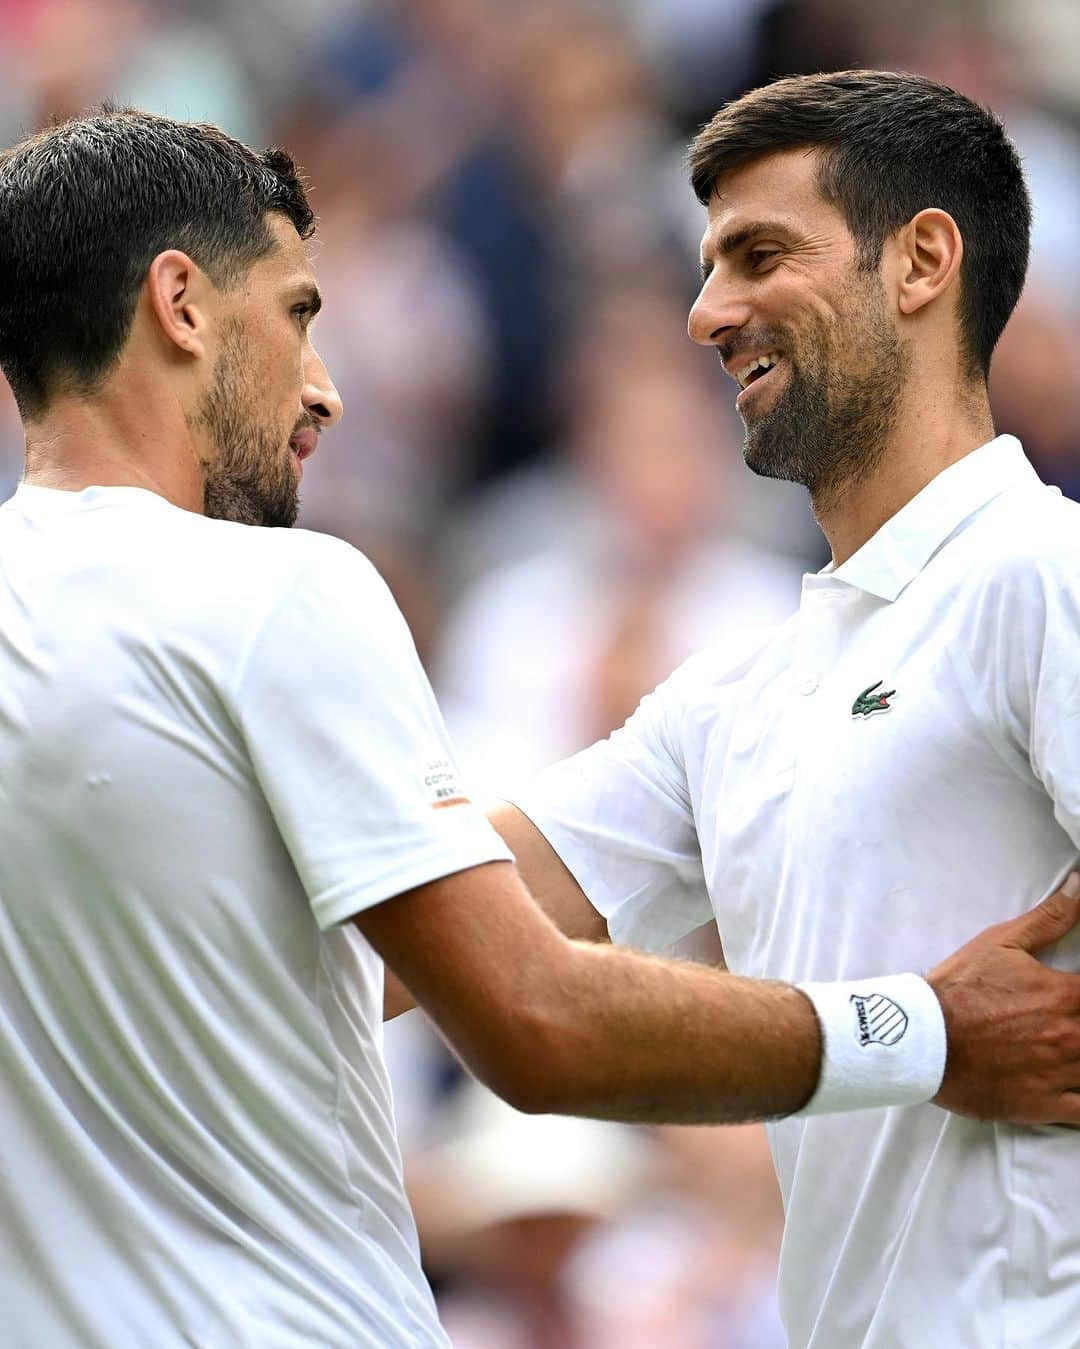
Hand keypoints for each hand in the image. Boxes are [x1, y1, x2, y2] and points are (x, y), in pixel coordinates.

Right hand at [930, 874, 1079, 1123]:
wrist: (922, 1039)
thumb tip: (1078, 886)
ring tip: (1074, 1045)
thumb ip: (1049, 918)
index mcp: (1066, 995)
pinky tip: (1078, 1086)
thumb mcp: (1000, 942)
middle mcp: (1073, 1035)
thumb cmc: (959, 990)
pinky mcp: (1047, 1106)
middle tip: (1076, 1019)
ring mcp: (1063, 1074)